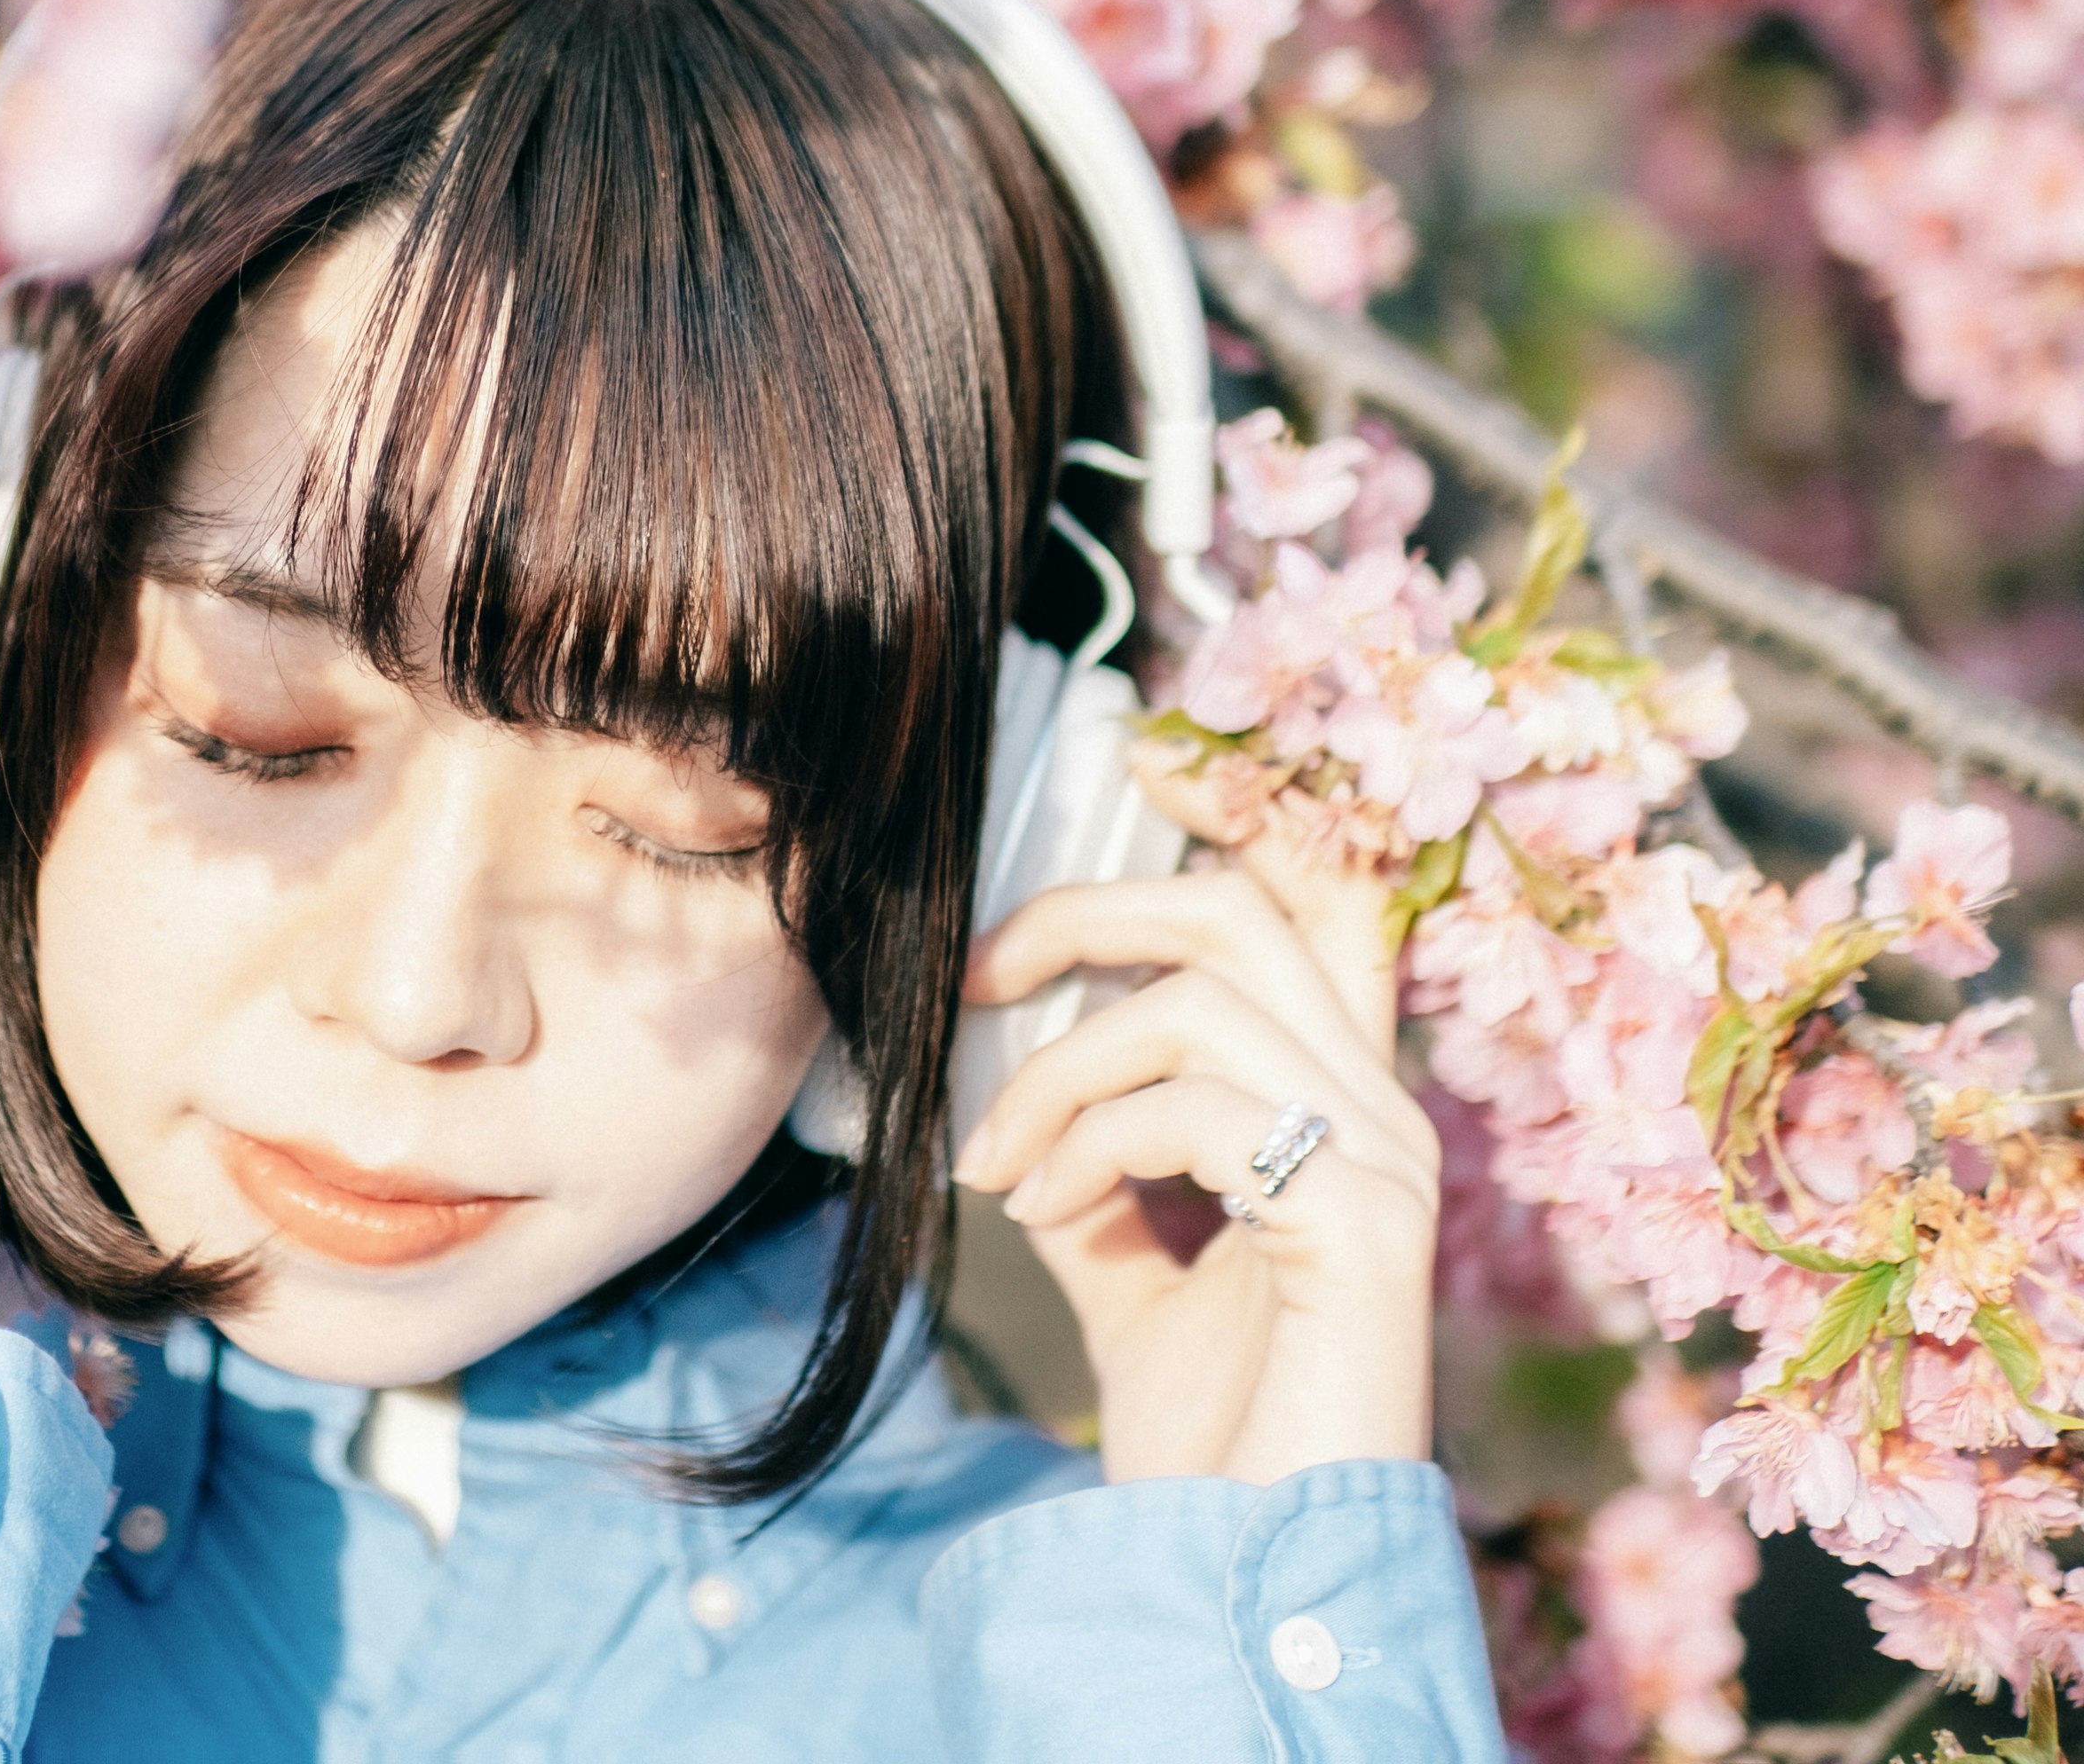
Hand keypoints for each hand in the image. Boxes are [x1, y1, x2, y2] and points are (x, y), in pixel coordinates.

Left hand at [948, 745, 1439, 1485]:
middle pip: (1244, 907)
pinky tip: (1038, 1210)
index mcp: (1335, 1106)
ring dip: (1060, 1070)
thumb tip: (1017, 1105)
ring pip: (1201, 1001)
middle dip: (1090, 911)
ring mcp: (1385, 1166)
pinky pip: (1201, 1110)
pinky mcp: (1359, 1229)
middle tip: (980, 978)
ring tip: (998, 1166)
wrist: (1252, 1568)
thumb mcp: (1128, 1274)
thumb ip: (1095, 1174)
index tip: (1110, 798)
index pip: (1312, 909)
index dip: (1223, 825)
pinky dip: (1087, 1141)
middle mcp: (1382, 1114)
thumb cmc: (1208, 1434)